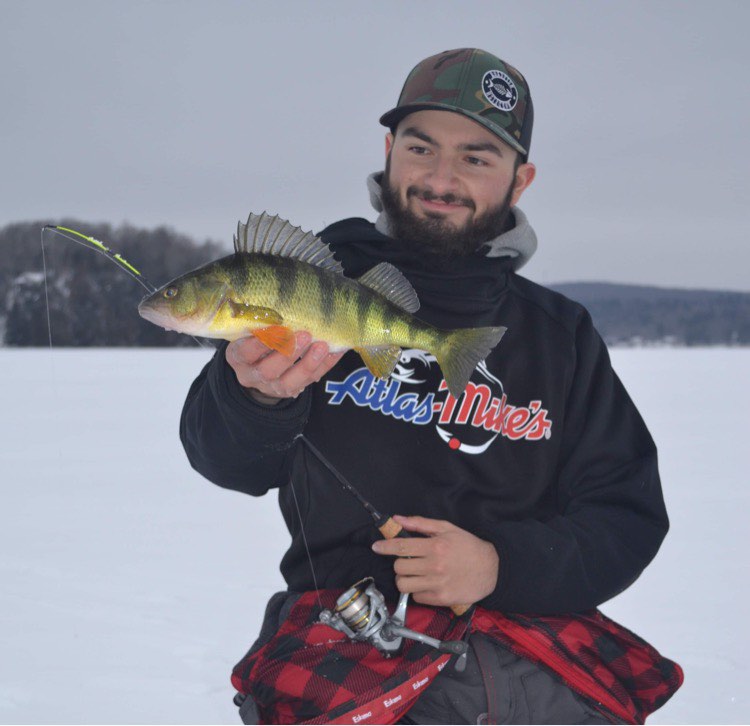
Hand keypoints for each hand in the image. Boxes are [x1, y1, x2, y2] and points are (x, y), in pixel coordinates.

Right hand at [226, 332, 344, 402]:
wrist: (256, 370)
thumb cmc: (254, 340)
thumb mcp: (247, 332)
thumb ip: (258, 322)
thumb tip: (279, 301)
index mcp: (238, 358)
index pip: (245, 353)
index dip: (258, 344)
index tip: (274, 328)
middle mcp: (253, 375)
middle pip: (268, 370)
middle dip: (287, 353)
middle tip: (304, 335)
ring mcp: (272, 387)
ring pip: (289, 381)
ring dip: (307, 363)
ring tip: (322, 346)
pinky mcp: (291, 390)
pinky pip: (310, 380)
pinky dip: (324, 365)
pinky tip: (336, 351)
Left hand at [371, 515, 498, 607]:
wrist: (492, 568)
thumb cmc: (468, 546)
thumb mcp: (447, 528)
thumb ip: (420, 523)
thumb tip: (398, 519)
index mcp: (435, 546)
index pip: (401, 547)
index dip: (385, 547)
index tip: (376, 547)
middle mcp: (435, 566)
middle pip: (399, 567)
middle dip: (400, 562)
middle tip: (409, 560)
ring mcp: (437, 584)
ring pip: (404, 584)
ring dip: (405, 578)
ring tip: (415, 573)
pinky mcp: (441, 599)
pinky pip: (416, 597)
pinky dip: (418, 590)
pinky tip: (427, 583)